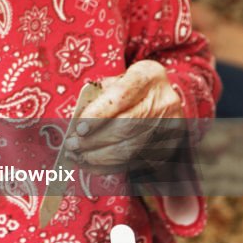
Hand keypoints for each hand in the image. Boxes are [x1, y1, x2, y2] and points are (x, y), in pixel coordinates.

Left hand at [66, 60, 185, 172]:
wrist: (163, 97)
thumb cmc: (130, 88)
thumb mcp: (116, 81)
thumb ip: (97, 96)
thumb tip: (76, 122)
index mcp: (149, 76)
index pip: (121, 96)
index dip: (98, 115)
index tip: (79, 128)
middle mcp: (164, 101)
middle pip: (126, 126)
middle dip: (94, 139)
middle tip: (72, 145)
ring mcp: (171, 126)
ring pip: (130, 148)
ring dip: (99, 156)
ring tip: (78, 156)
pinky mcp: (168, 147)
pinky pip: (134, 161)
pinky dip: (109, 166)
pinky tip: (92, 164)